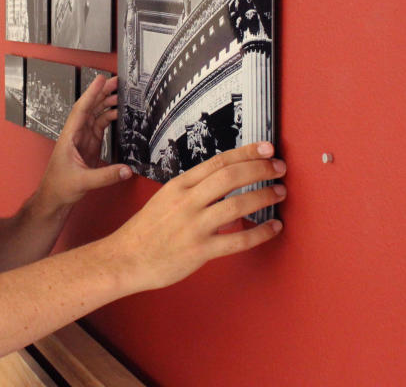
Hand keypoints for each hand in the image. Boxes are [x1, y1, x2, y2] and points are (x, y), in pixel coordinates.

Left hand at [37, 75, 131, 210]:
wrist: (54, 198)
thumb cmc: (59, 188)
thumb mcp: (83, 182)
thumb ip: (106, 176)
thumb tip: (127, 170)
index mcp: (69, 137)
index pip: (81, 110)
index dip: (92, 94)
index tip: (101, 80)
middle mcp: (75, 135)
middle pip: (89, 108)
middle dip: (102, 93)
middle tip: (117, 81)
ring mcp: (82, 140)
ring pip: (95, 115)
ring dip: (107, 103)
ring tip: (121, 93)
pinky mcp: (89, 147)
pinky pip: (100, 127)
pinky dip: (109, 118)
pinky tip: (119, 114)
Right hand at [104, 142, 285, 292]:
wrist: (125, 258)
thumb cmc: (146, 230)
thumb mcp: (166, 198)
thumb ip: (192, 190)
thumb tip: (223, 182)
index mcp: (179, 185)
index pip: (218, 161)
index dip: (246, 152)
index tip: (266, 148)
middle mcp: (187, 202)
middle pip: (230, 177)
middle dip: (260, 169)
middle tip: (279, 167)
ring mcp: (194, 226)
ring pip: (237, 205)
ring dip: (263, 196)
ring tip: (280, 193)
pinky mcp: (200, 250)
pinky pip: (237, 240)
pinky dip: (260, 233)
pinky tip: (274, 228)